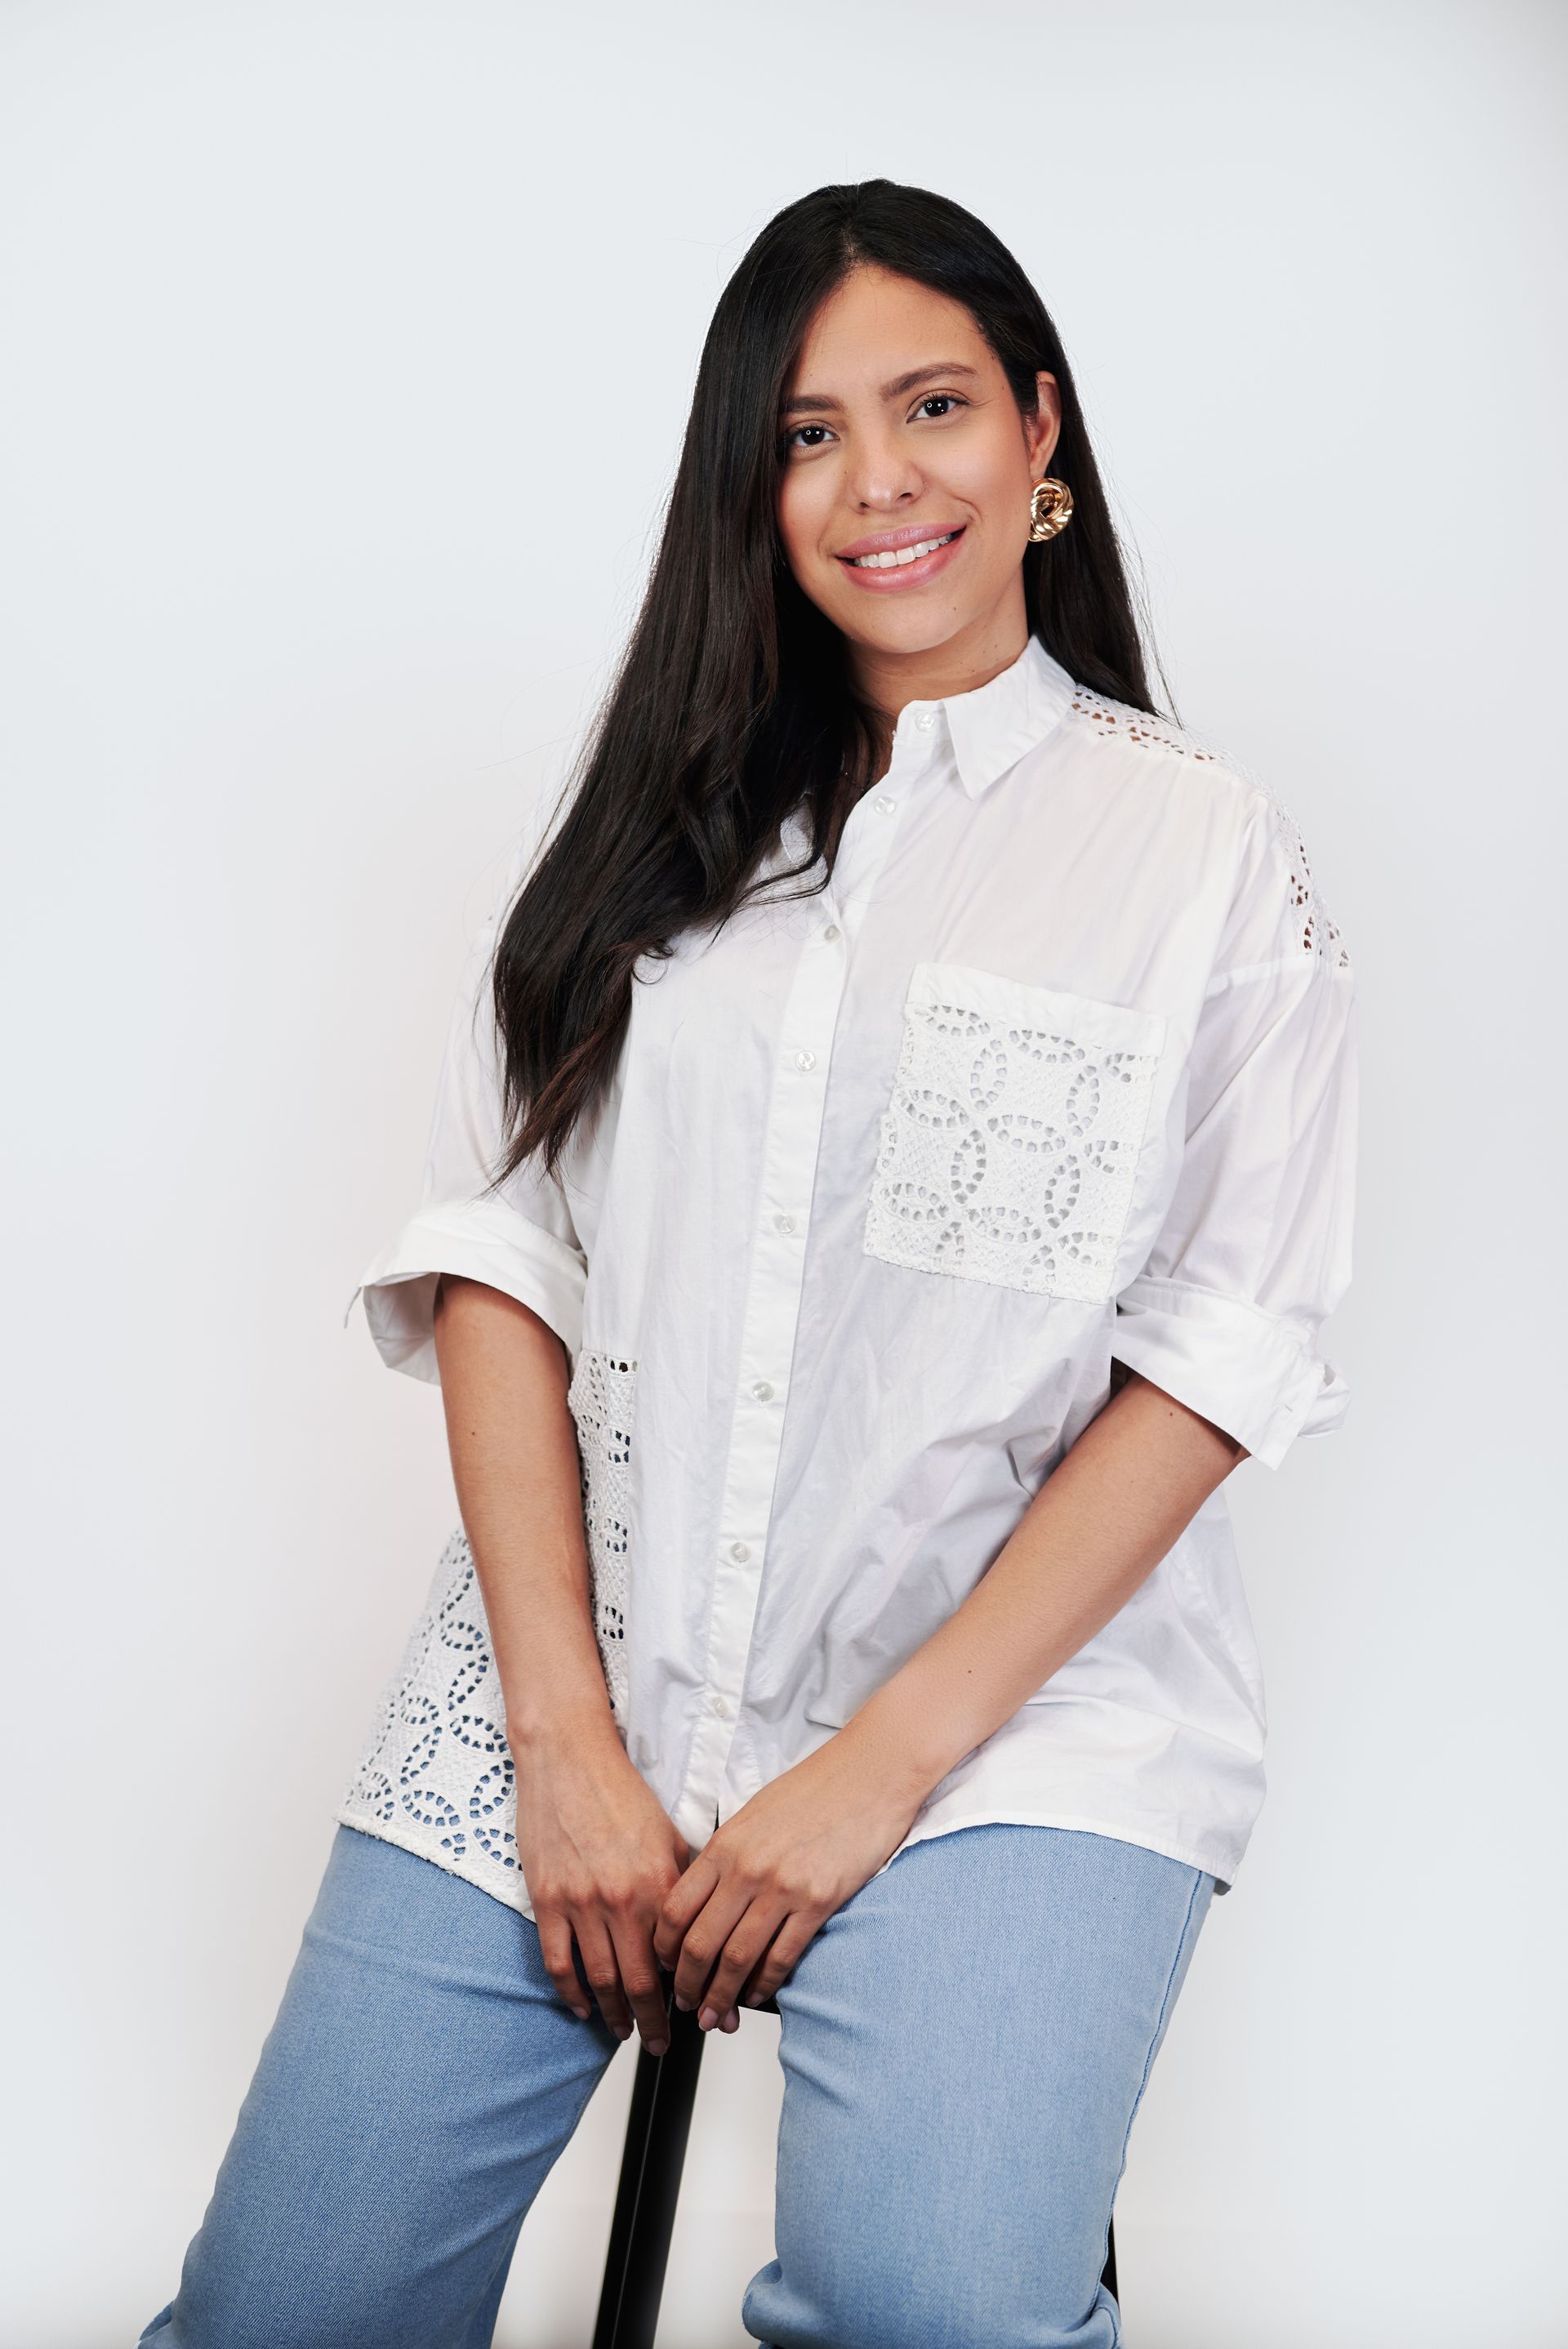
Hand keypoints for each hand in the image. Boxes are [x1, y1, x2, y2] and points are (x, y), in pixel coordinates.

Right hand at [512, 1713, 690, 2056]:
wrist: (568, 1758)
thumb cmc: (620, 1792)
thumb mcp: (669, 1836)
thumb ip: (682, 1884)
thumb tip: (699, 1929)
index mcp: (657, 1883)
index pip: (676, 1958)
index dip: (687, 1992)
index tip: (697, 2012)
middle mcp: (620, 1900)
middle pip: (639, 1981)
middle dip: (653, 2022)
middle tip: (663, 2045)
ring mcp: (579, 1902)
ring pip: (599, 1980)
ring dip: (614, 2016)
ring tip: (625, 2033)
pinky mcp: (547, 1899)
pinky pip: (557, 1962)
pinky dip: (570, 1993)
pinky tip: (583, 2008)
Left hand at [652, 1723, 925, 2028]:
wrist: (869, 1773)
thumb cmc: (814, 1790)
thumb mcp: (753, 1815)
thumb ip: (727, 1857)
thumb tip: (706, 1901)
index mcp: (725, 1845)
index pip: (675, 1910)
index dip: (663, 1949)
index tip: (664, 1967)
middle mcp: (747, 1868)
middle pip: (699, 1944)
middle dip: (687, 1984)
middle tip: (687, 2004)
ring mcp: (782, 1887)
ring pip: (737, 1959)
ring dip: (722, 1995)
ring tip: (718, 2015)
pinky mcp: (819, 1901)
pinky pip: (782, 1956)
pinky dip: (765, 1984)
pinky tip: (758, 1995)